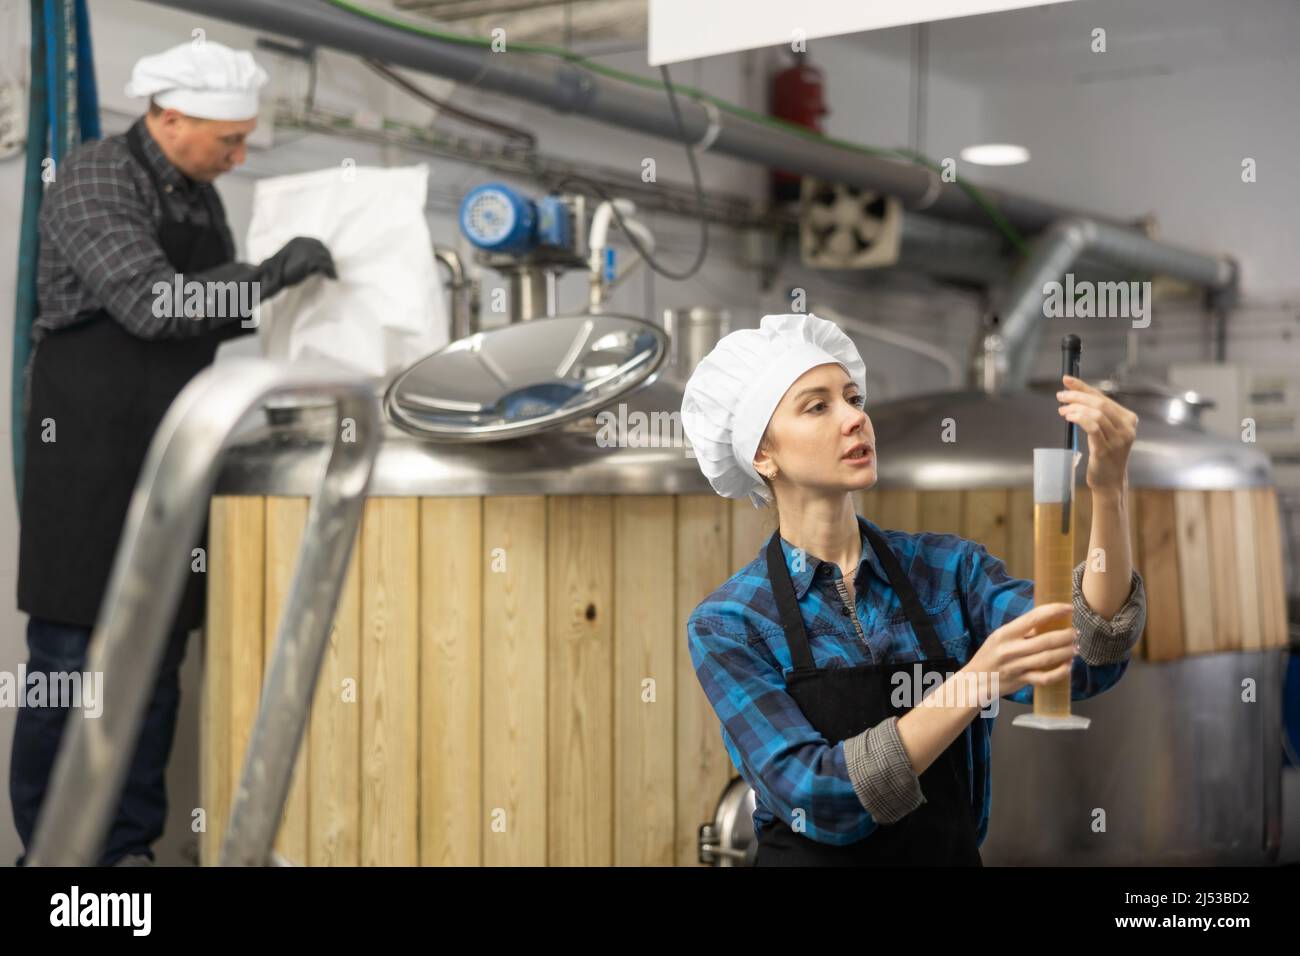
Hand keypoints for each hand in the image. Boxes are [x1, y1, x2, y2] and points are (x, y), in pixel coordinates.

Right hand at [258, 236, 336, 297]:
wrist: (270, 276)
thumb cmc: (280, 270)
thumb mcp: (293, 258)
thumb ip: (303, 256)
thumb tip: (319, 262)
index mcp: (298, 240)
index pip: (318, 244)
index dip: (325, 254)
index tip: (329, 264)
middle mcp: (303, 242)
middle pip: (323, 250)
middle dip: (329, 260)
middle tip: (333, 271)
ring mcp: (306, 250)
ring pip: (325, 258)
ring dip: (331, 267)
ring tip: (333, 276)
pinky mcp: (309, 259)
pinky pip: (324, 265)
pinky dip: (330, 272)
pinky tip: (332, 278)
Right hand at [963, 602, 1076, 698]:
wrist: (974, 681)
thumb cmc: (989, 656)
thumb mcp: (999, 638)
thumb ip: (1020, 632)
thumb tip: (1047, 621)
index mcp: (1004, 633)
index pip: (1033, 617)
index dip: (1054, 611)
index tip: (1069, 608)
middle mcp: (1010, 649)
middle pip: (1045, 640)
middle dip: (1065, 636)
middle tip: (1076, 633)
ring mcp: (1015, 666)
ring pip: (1048, 658)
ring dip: (1066, 652)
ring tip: (1075, 648)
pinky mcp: (1020, 681)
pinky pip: (1044, 678)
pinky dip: (1059, 673)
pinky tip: (1068, 667)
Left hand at [1056, 374, 1137, 491]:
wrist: (1109, 481)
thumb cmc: (1104, 454)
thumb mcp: (1104, 431)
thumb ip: (1096, 414)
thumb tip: (1074, 394)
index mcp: (1129, 419)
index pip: (1103, 397)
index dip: (1084, 387)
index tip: (1067, 380)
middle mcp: (1127, 427)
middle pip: (1100, 403)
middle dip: (1077, 396)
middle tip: (1061, 396)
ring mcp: (1118, 439)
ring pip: (1096, 413)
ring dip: (1076, 408)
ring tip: (1062, 410)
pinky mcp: (1106, 449)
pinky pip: (1093, 427)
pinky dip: (1080, 418)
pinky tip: (1069, 417)